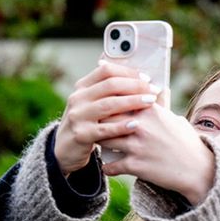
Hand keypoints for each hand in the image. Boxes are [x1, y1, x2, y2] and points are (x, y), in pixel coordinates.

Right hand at [53, 60, 162, 174]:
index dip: (128, 72)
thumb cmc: (89, 125)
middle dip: (135, 86)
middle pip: (110, 85)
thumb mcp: (93, 105)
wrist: (65, 150)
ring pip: (108, 105)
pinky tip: (136, 124)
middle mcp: (78, 98)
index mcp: (82, 87)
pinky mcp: (81, 135)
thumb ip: (110, 93)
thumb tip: (141, 79)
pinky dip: (121, 126)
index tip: (147, 78)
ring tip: (150, 102)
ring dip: (132, 102)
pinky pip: (105, 129)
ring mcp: (78, 116)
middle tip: (153, 91)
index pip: (106, 70)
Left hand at [98, 91, 217, 204]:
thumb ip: (163, 105)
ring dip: (100, 142)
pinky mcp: (135, 165)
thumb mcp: (176, 119)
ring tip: (100, 144)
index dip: (108, 101)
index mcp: (150, 110)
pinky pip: (110, 166)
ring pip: (103, 140)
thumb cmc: (188, 143)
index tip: (102, 104)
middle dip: (99, 120)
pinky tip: (109, 167)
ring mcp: (136, 146)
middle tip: (96, 124)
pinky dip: (108, 167)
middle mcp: (141, 125)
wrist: (199, 171)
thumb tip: (161, 89)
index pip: (119, 97)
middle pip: (106, 117)